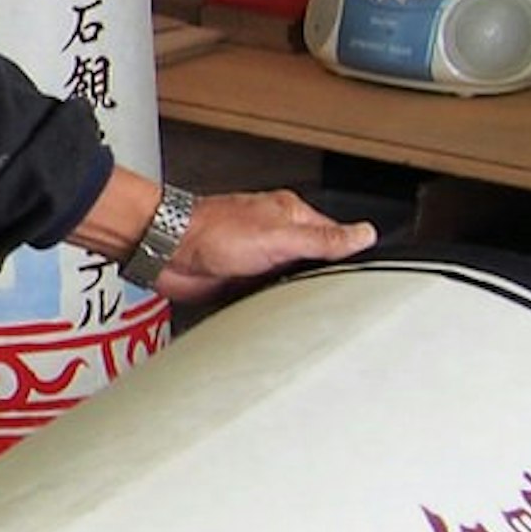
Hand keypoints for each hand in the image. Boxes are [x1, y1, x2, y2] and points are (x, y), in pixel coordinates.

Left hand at [157, 186, 376, 302]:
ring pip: (291, 284)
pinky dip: (272, 307)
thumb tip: (364, 234)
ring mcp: (258, 261)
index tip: (365, 276)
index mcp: (290, 217)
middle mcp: (275, 238)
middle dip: (321, 281)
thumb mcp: (279, 236)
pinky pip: (267, 299)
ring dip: (294, 296)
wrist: (165, 251)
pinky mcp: (241, 283)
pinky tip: (278, 314)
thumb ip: (322, 238)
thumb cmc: (210, 232)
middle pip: (314, 264)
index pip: (334, 237)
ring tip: (307, 309)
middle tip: (336, 300)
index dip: (348, 257)